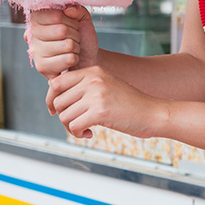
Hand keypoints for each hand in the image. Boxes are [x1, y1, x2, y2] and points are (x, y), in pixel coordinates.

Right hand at [26, 5, 98, 77]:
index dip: (71, 21)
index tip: (71, 25)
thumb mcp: (82, 18)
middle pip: (62, 30)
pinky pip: (68, 59)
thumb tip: (68, 10)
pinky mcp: (42, 67)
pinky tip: (69, 59)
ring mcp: (35, 51)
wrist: (87, 58)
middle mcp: (32, 34)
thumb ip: (77, 9)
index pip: (57, 16)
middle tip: (73, 38)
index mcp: (37, 19)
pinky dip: (75, 58)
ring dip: (76, 47)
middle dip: (75, 34)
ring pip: (67, 45)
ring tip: (71, 49)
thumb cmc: (81, 38)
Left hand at [47, 65, 166, 140]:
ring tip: (85, 130)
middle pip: (59, 101)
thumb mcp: (106, 87)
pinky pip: (74, 126)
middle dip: (63, 117)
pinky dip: (78, 134)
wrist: (153, 113)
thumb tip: (54, 100)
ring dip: (71, 127)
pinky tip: (90, 134)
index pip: (57, 83)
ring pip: (64, 115)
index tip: (55, 111)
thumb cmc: (130, 104)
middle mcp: (93, 79)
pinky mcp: (100, 112)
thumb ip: (83, 87)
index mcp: (93, 71)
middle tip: (76, 124)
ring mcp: (97, 95)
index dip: (52, 99)